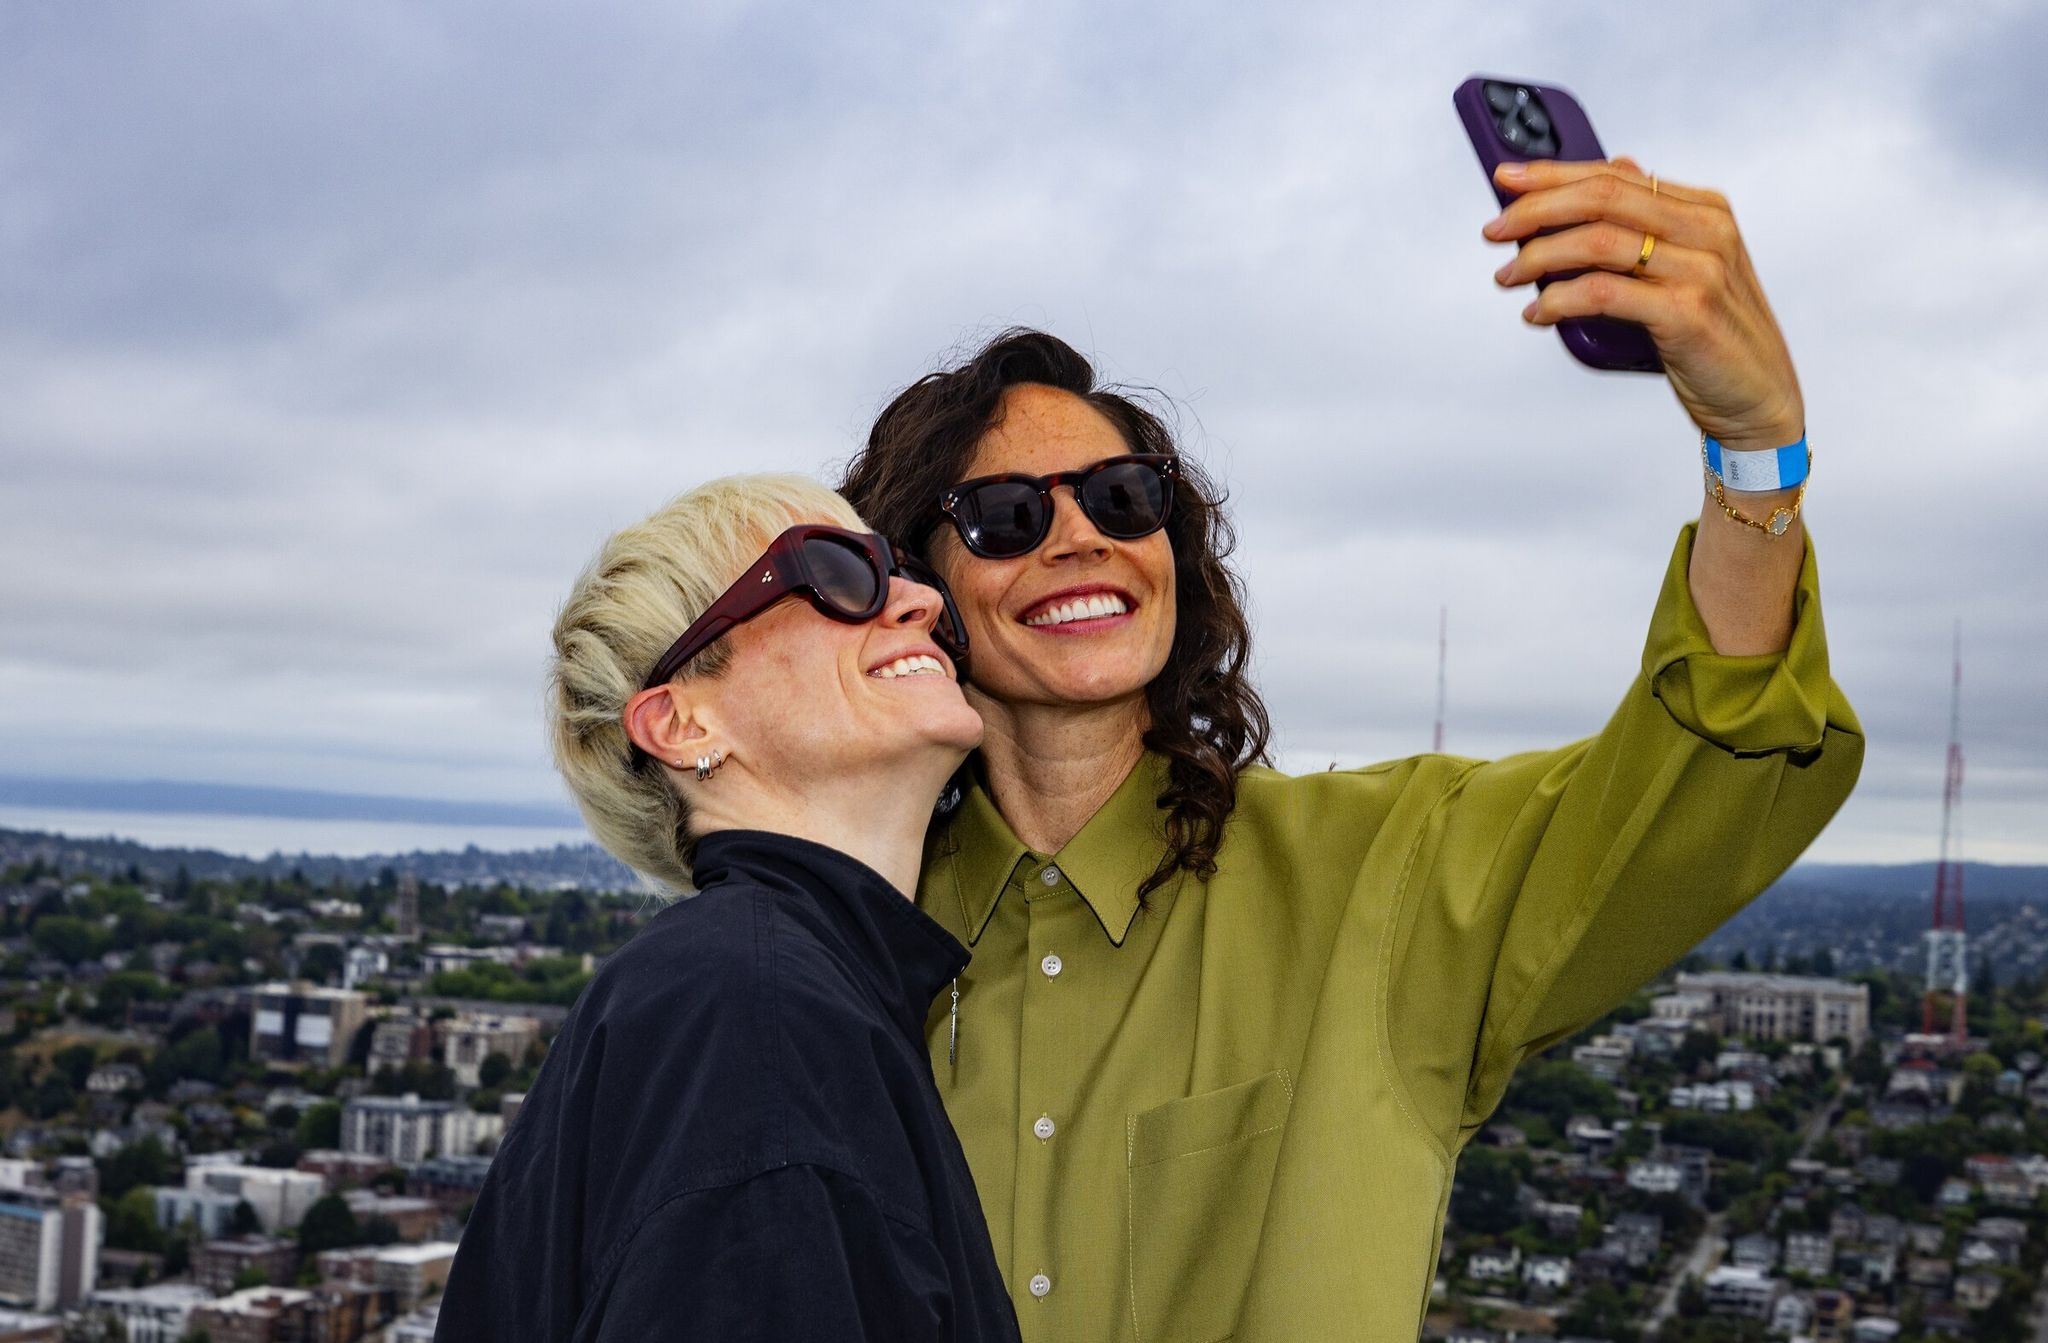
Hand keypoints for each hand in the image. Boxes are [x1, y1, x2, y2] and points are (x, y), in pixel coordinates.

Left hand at [1484, 157, 1803, 453]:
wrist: (1760, 398)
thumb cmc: (1714, 337)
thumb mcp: (1686, 268)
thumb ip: (1651, 224)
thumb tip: (1613, 171)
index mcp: (1704, 210)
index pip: (1615, 176)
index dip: (1554, 173)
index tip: (1505, 181)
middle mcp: (1707, 230)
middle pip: (1602, 198)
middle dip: (1536, 209)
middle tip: (1494, 230)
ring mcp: (1701, 270)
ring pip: (1597, 242)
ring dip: (1539, 257)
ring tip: (1509, 277)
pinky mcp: (1687, 313)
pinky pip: (1604, 293)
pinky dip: (1561, 300)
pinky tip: (1539, 311)